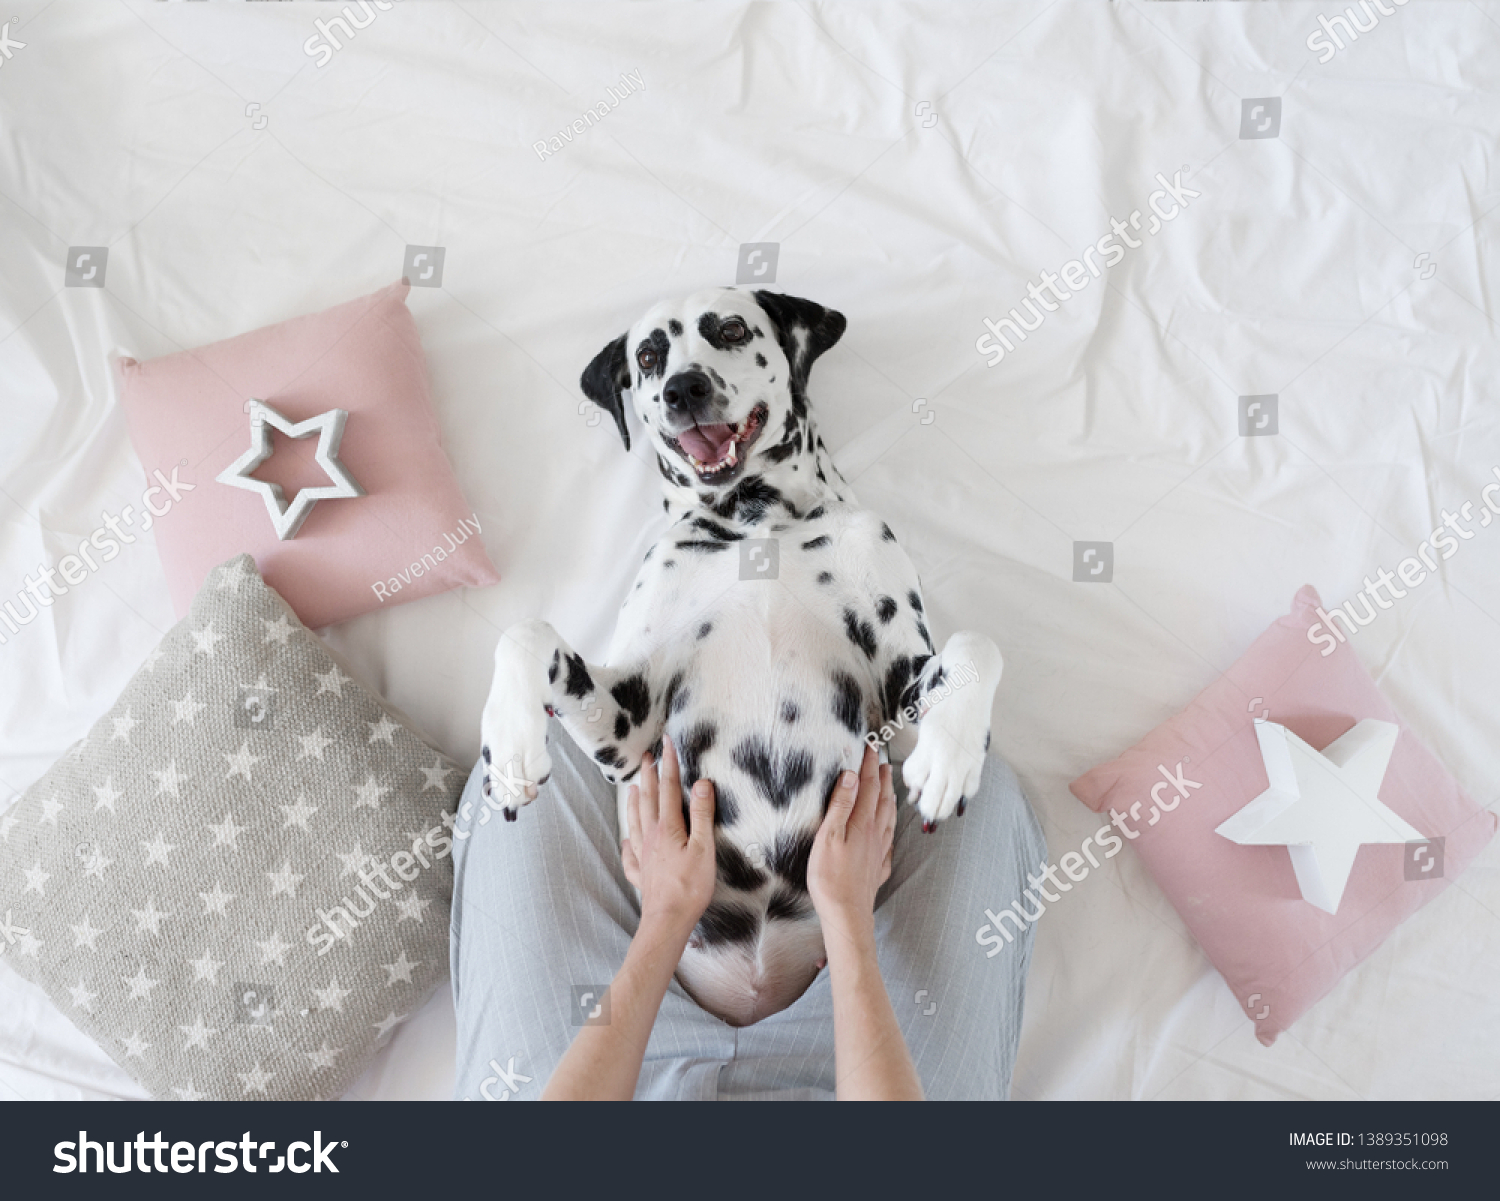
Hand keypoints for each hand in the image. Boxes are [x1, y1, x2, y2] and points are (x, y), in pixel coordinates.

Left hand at [621, 734, 716, 937]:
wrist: (667, 920)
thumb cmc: (690, 886)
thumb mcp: (704, 848)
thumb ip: (702, 814)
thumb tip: (702, 783)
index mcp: (668, 827)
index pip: (669, 788)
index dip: (668, 764)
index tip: (666, 742)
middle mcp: (651, 837)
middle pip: (649, 800)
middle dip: (649, 776)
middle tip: (646, 757)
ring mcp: (643, 855)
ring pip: (635, 822)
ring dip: (635, 803)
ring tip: (632, 789)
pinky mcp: (642, 874)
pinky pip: (631, 855)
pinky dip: (628, 844)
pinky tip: (626, 841)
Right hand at [807, 745, 895, 945]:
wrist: (846, 915)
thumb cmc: (830, 878)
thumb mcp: (828, 837)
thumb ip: (841, 806)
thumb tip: (852, 777)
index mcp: (862, 824)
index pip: (867, 787)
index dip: (868, 766)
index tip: (870, 747)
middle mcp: (874, 835)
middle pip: (881, 800)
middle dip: (881, 779)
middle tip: (882, 762)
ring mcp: (878, 852)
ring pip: (888, 819)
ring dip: (889, 799)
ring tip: (889, 788)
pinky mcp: (877, 868)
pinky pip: (887, 841)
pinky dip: (889, 828)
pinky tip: (887, 831)